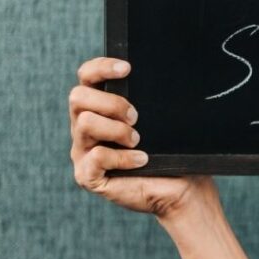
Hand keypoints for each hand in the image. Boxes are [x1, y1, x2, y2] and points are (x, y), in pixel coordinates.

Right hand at [69, 57, 218, 219]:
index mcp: (99, 108)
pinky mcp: (87, 176)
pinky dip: (123, 157)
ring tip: (138, 141)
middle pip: (77, 97)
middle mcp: (84, 127)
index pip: (86, 77)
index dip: (101, 68)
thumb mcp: (158, 121)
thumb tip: (148, 75)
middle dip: (111, 102)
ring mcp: (83, 152)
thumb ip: (145, 100)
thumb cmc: (170, 154)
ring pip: (85, 123)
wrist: (181, 189)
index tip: (127, 69)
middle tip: (136, 117)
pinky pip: (97, 156)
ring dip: (117, 130)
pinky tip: (142, 161)